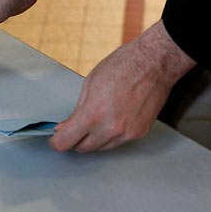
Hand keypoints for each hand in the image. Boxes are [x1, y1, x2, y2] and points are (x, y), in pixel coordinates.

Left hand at [48, 20, 196, 152]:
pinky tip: (110, 121)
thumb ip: (77, 111)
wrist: (155, 63)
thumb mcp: (89, 85)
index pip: (66, 142)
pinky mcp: (139, 133)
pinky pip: (118, 142)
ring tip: (93, 123)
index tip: (55, 139)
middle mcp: (111, 128)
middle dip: (74, 141)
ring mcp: (127, 133)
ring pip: (101, 148)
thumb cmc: (123, 66)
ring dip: (93, 140)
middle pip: (83, 149)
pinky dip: (110, 136)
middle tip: (71, 130)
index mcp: (93, 114)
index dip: (57, 141)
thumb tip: (67, 126)